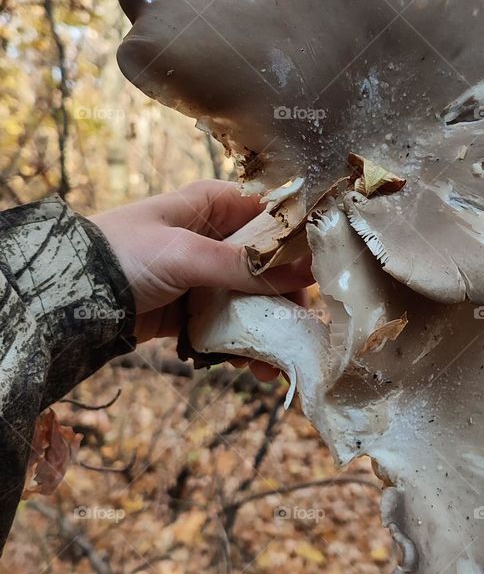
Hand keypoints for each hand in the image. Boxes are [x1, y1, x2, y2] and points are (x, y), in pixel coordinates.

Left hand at [92, 181, 312, 377]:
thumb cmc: (122, 256)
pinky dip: (241, 347)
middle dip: (287, 302)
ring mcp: (202, 276)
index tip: (327, 274)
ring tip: (275, 365)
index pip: (273, 217)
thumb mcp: (186, 254)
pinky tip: (251, 368)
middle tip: (304, 331)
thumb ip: (245, 266)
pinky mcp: (190, 310)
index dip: (301, 244)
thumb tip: (307, 271)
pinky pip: (228, 327)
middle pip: (268, 268)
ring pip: (251, 302)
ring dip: (267, 332)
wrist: (66, 299)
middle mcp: (213, 237)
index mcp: (213, 205)